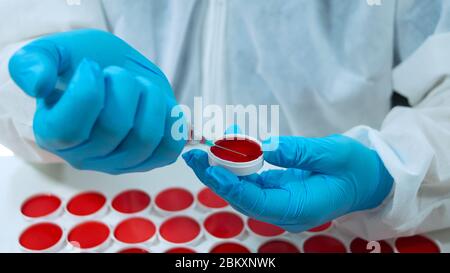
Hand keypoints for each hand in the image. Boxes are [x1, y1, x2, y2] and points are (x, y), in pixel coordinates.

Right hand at [9, 29, 185, 173]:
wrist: (112, 73)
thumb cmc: (82, 65)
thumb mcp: (53, 53)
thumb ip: (34, 63)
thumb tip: (36, 84)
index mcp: (53, 133)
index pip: (69, 130)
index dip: (86, 93)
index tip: (91, 67)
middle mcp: (86, 155)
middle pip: (114, 129)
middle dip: (123, 87)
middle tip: (117, 72)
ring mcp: (120, 162)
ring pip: (146, 138)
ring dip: (149, 99)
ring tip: (139, 85)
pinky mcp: (149, 159)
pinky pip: (169, 149)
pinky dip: (170, 121)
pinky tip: (159, 103)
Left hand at [183, 135, 392, 231]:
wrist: (368, 179)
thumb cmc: (355, 168)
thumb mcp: (332, 152)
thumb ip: (297, 151)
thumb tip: (264, 146)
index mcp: (299, 208)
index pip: (257, 202)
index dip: (231, 185)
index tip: (211, 167)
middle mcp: (285, 211)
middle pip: (242, 198)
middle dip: (216, 177)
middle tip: (193, 155)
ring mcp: (280, 203)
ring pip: (243, 190)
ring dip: (222, 170)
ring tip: (202, 149)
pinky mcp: (278, 192)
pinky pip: (251, 181)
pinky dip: (237, 166)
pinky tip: (227, 146)